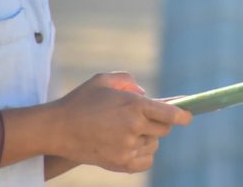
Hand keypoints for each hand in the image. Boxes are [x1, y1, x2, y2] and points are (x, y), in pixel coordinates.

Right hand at [48, 73, 190, 173]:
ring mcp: (126, 147)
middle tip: (146, 120)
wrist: (54, 129)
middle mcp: (134, 127)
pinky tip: (133, 147)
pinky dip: (143, 156)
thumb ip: (128, 80)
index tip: (188, 117)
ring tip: (131, 133)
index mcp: (135, 105)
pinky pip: (145, 162)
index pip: (171, 114)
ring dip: (148, 139)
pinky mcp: (118, 163)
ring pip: (153, 144)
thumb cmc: (80, 101)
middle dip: (159, 123)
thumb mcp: (103, 80)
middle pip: (163, 129)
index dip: (183, 116)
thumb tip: (145, 93)